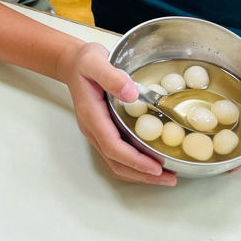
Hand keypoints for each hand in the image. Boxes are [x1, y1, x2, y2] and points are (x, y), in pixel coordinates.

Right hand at [56, 42, 176, 185]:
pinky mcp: (102, 130)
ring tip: (164, 176)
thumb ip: (112, 77)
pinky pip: (116, 155)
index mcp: (92, 115)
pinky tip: (149, 163)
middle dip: (142, 175)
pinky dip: (133, 165)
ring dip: (139, 174)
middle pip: (115, 162)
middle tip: (169, 179)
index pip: (113, 146)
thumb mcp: (95, 61)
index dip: (135, 160)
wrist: (71, 63)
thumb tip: (131, 95)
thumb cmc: (84, 61)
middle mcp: (92, 128)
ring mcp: (96, 132)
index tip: (156, 167)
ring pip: (115, 163)